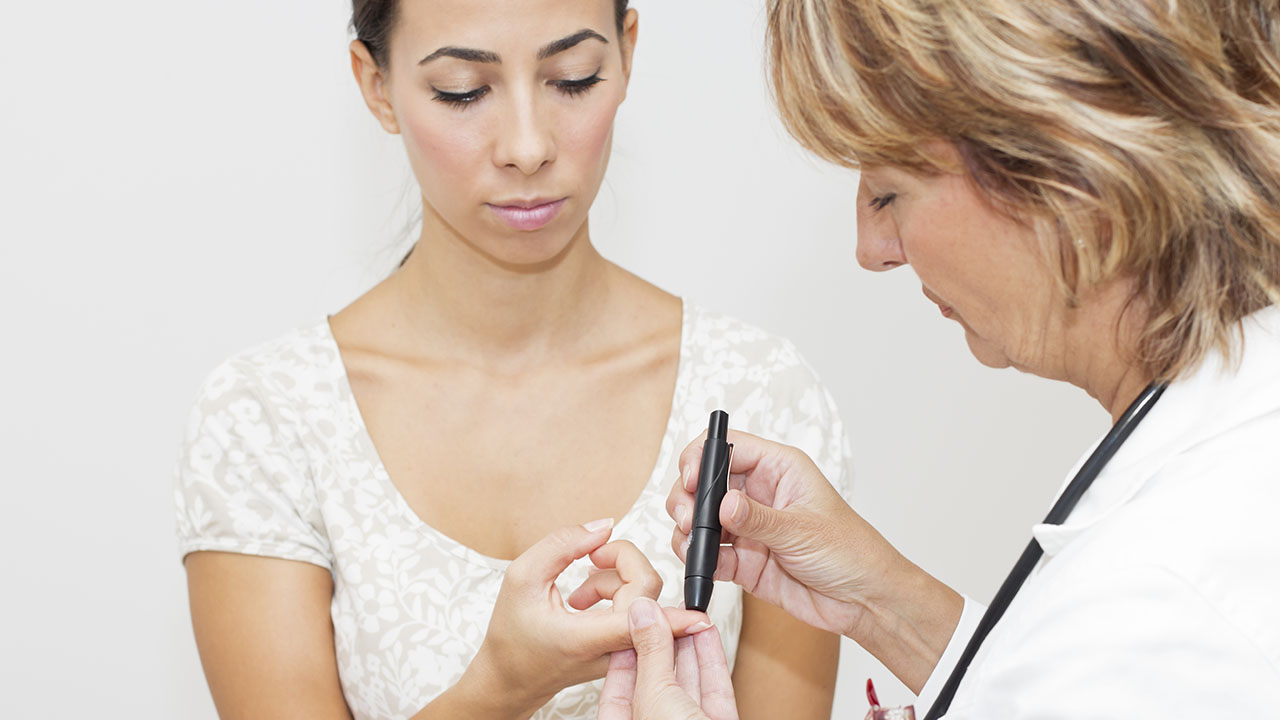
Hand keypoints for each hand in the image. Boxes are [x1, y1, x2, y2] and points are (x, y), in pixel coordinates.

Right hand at [465, 520, 708, 714]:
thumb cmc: (510, 635)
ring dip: (614, 582)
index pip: (641, 626)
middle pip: (647, 593)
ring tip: (578, 588)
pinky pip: (635, 613)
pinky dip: (615, 596)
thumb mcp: (521, 577)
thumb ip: (562, 545)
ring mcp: (618, 653)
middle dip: (623, 563)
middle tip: (590, 556)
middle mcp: (609, 650)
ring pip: (642, 601)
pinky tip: (585, 599)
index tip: (700, 617)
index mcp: (585, 638)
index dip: (673, 619)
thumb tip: (604, 527)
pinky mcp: (621, 651)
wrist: (507, 678)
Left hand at [598, 598, 736, 719]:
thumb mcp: (655, 698)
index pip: (619, 681)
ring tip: (688, 612)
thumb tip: (642, 614)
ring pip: (686, 677)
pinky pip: (713, 686)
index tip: (638, 617)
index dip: (628, 646)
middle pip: (656, 675)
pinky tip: (708, 633)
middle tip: (666, 608)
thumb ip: (650, 655)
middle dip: (663, 639)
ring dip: (689, 642)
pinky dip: (711, 658)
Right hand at [667, 430, 901, 637]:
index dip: (701, 458)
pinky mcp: (742, 560)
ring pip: (699, 518)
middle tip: (686, 519)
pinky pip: (709, 554)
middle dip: (685, 497)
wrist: (863, 600)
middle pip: (704, 481)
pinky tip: (704, 566)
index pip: (728, 447)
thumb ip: (758, 518)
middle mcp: (757, 494)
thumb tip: (721, 503)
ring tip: (692, 544)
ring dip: (687, 529)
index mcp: (778, 469)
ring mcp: (747, 528)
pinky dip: (698, 559)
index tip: (689, 480)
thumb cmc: (850, 551)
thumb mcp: (803, 530)